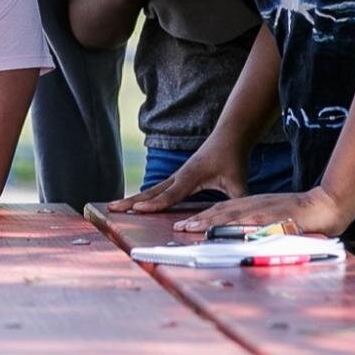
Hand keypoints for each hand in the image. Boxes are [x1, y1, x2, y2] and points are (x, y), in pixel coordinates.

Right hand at [111, 139, 249, 213]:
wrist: (229, 136)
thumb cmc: (233, 158)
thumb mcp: (238, 182)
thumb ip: (238, 201)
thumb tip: (242, 219)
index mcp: (191, 176)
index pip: (170, 194)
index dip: (155, 204)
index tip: (137, 210)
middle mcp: (179, 176)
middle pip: (151, 191)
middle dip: (131, 201)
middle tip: (112, 208)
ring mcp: (177, 176)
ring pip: (151, 190)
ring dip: (133, 199)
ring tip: (114, 207)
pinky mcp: (179, 177)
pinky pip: (158, 189)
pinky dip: (144, 196)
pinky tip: (135, 204)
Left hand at [173, 186, 354, 236]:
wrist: (326, 205)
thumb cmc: (303, 216)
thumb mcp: (275, 219)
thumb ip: (259, 227)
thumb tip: (243, 238)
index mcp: (255, 206)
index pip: (224, 211)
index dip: (203, 218)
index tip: (185, 224)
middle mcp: (256, 206)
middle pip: (222, 212)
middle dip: (199, 220)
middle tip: (179, 226)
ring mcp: (265, 211)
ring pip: (232, 215)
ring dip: (210, 222)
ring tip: (191, 227)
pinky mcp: (275, 217)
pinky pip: (252, 222)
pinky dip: (236, 226)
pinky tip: (222, 230)